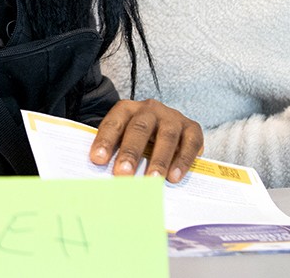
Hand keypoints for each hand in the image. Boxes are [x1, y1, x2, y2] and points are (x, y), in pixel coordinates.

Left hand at [89, 99, 203, 182]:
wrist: (169, 128)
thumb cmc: (139, 139)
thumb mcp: (124, 139)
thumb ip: (115, 153)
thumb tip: (102, 178)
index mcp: (127, 110)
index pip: (114, 123)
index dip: (105, 141)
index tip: (97, 160)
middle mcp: (149, 109)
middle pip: (139, 128)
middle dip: (130, 152)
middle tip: (123, 174)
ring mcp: (172, 117)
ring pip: (166, 136)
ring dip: (159, 160)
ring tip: (152, 180)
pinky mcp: (192, 128)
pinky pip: (190, 143)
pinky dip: (182, 161)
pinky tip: (174, 177)